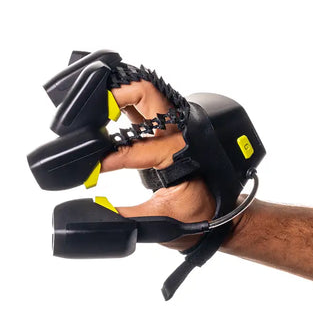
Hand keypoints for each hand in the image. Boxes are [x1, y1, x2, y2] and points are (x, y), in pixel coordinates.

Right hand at [103, 80, 215, 249]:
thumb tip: (97, 211)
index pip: (135, 148)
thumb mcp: (160, 218)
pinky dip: (127, 103)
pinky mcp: (170, 129)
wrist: (219, 219)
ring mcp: (175, 127)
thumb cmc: (197, 217)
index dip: (111, 157)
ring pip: (147, 94)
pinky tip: (110, 109)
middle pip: (147, 94)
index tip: (93, 168)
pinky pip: (147, 106)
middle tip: (95, 108)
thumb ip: (126, 215)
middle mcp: (180, 133)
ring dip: (123, 95)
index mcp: (180, 152)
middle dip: (118, 95)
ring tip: (99, 106)